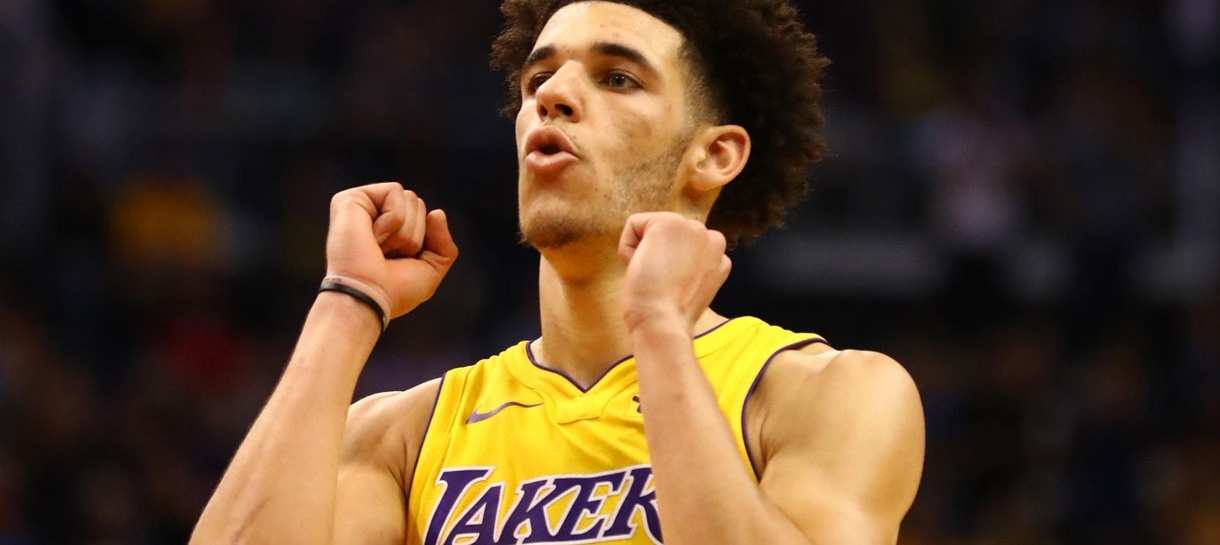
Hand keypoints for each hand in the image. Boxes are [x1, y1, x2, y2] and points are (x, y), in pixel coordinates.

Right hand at [325, 182, 458, 318]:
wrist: (369, 297)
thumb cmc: (395, 290)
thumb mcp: (431, 269)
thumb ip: (443, 243)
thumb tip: (437, 212)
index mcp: (388, 231)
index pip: (425, 216)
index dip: (423, 241)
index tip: (400, 262)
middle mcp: (373, 216)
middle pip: (417, 203)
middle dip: (413, 234)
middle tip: (387, 254)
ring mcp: (360, 207)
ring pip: (409, 198)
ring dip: (403, 231)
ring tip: (378, 247)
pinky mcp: (350, 199)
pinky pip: (395, 192)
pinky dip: (393, 219)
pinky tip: (372, 237)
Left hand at [618, 212, 730, 334]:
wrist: (664, 323)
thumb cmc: (670, 315)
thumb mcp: (691, 288)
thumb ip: (688, 267)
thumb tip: (667, 259)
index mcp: (719, 257)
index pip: (682, 246)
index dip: (668, 267)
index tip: (672, 289)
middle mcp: (712, 238)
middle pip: (667, 235)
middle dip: (659, 256)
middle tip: (663, 283)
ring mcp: (693, 228)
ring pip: (651, 228)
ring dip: (644, 251)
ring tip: (654, 276)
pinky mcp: (668, 223)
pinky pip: (633, 224)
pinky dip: (627, 247)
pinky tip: (642, 267)